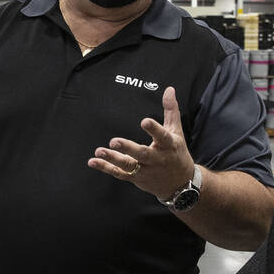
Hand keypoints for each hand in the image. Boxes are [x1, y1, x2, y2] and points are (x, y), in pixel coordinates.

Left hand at [88, 86, 194, 200]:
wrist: (180, 184)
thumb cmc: (176, 153)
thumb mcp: (177, 131)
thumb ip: (171, 110)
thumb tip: (169, 89)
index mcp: (168, 145)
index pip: (162, 136)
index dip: (154, 129)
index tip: (144, 121)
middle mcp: (157, 159)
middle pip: (142, 154)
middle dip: (128, 148)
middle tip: (114, 141)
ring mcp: (146, 170)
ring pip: (128, 165)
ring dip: (113, 159)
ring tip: (100, 151)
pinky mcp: (136, 178)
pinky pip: (120, 173)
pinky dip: (106, 168)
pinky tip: (93, 161)